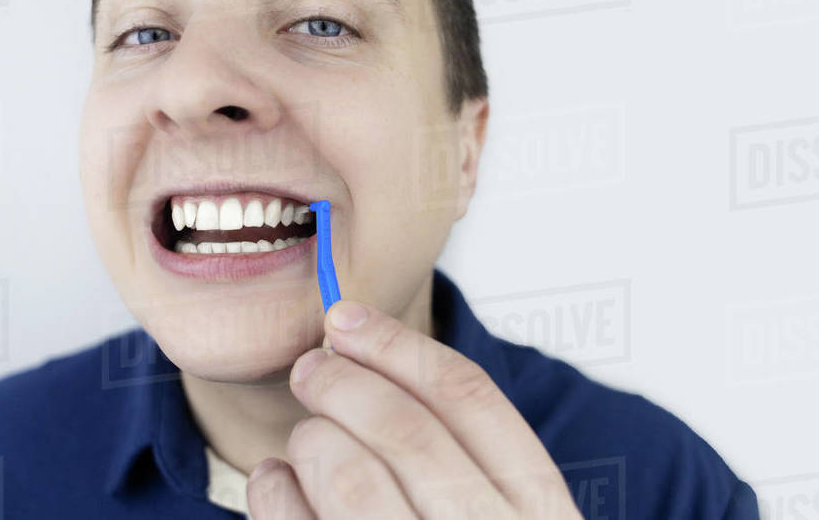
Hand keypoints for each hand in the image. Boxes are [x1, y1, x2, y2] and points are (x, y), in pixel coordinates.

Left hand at [245, 300, 582, 518]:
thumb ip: (469, 465)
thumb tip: (361, 357)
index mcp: (542, 516)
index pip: (471, 400)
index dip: (401, 348)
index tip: (350, 319)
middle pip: (403, 429)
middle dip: (343, 381)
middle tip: (314, 366)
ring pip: (350, 475)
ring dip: (312, 439)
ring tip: (306, 439)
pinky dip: (276, 494)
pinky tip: (276, 482)